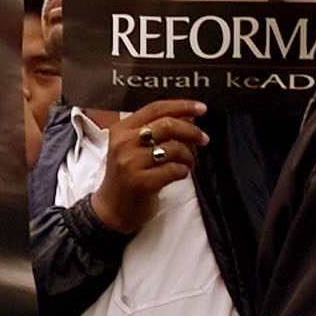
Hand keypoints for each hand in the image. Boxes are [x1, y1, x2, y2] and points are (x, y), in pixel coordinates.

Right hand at [89, 100, 209, 235]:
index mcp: (122, 130)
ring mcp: (131, 163)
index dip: (182, 106)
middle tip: (203, 138)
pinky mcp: (141, 182)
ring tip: (187, 163)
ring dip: (188, 156)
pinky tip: (178, 174)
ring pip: (173, 149)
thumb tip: (188, 117)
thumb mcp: (133, 148)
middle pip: (167, 125)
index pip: (156, 108)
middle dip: (191, 131)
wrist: (112, 209)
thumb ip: (155, 131)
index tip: (200, 108)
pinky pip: (174, 170)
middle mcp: (124, 143)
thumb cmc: (127, 177)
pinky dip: (183, 171)